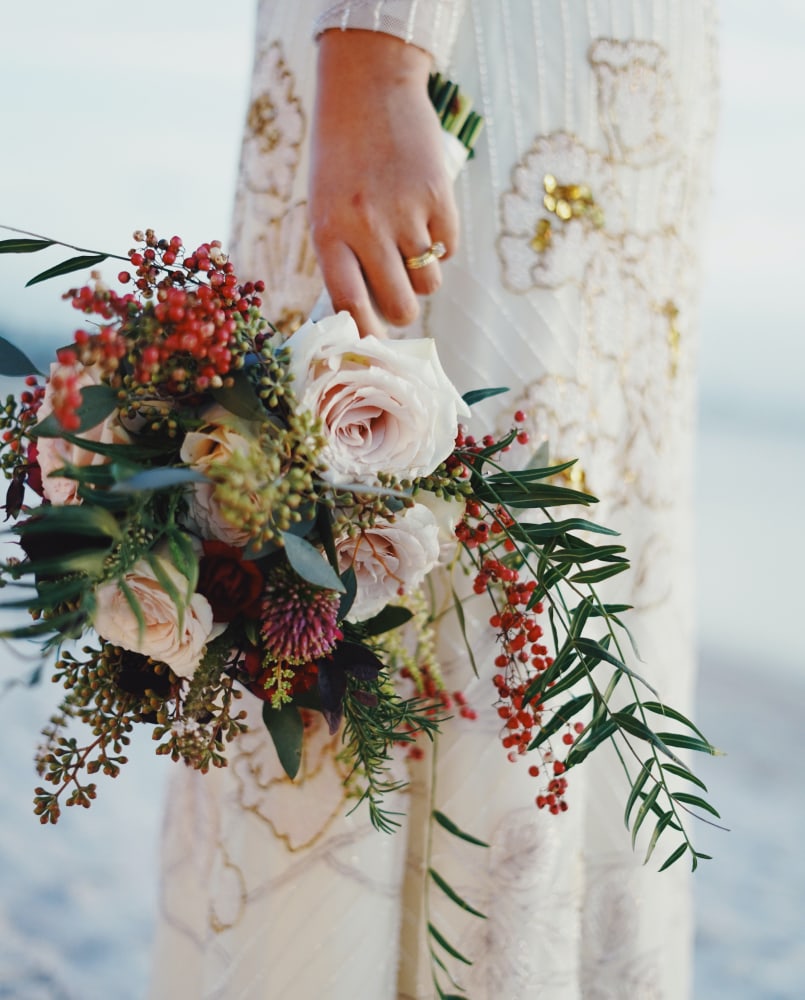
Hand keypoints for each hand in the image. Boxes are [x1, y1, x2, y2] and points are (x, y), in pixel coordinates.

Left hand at [309, 30, 458, 336]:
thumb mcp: (326, 209)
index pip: (351, 306)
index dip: (367, 335)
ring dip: (423, 274)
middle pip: (402, 306)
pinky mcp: (439, 196)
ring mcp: (406, 212)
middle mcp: (366, 227)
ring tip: (408, 241)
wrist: (369, 86)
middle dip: (403, 308)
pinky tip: (423, 213)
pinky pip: (449, 250)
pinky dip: (440, 243)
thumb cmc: (341, 159)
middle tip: (398, 290)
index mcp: (329, 233)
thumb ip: (344, 260)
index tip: (375, 345)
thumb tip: (370, 318)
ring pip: (430, 283)